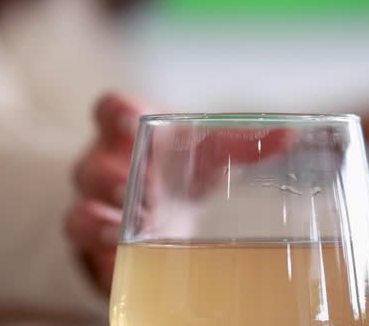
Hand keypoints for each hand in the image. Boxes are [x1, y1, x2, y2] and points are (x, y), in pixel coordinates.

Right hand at [65, 94, 297, 293]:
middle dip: (111, 176)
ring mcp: (95, 209)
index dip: (112, 113)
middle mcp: (103, 168)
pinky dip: (101, 253)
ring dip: (100, 216)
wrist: (167, 220)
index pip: (107, 110)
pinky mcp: (95, 249)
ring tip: (132, 224)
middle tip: (139, 186)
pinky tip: (122, 256)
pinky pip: (85, 251)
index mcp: (127, 133)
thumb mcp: (211, 154)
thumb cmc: (183, 172)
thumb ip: (245, 144)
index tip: (129, 123)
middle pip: (88, 165)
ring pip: (77, 210)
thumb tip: (291, 134)